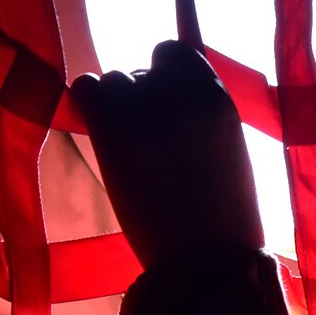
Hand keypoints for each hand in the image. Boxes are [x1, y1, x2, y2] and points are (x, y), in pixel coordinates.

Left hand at [70, 41, 264, 270]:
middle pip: (144, 69)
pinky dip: (87, 100)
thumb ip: (203, 116)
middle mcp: (182, 93)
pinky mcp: (114, 130)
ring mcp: (147, 110)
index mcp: (218, 98)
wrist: (206, 260)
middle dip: (142, 95)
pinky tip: (97, 128)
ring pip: (114, 80)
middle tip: (145, 139)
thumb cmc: (224, 218)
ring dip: (115, 104)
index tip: (164, 103)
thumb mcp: (229, 152)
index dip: (166, 76)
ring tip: (126, 145)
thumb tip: (171, 97)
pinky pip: (85, 88)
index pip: (178, 54)